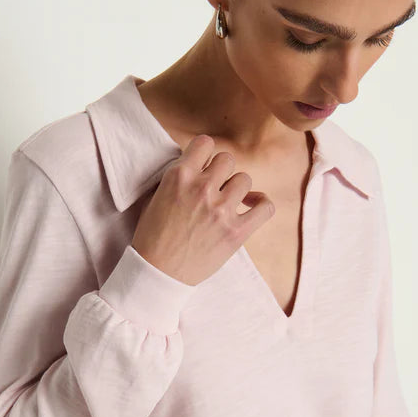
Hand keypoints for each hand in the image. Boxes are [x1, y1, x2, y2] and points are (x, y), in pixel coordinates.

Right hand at [131, 134, 274, 286]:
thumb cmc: (152, 238)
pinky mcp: (236, 231)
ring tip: (228, 202)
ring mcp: (221, 210)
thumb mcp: (156, 197)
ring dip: (237, 189)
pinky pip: (265, 207)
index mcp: (179, 177)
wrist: (158, 273)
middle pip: (227, 160)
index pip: (205, 143)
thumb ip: (178, 178)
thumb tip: (197, 167)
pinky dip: (262, 205)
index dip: (206, 154)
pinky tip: (251, 208)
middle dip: (221, 173)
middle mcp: (202, 188)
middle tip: (214, 189)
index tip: (205, 166)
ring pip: (245, 179)